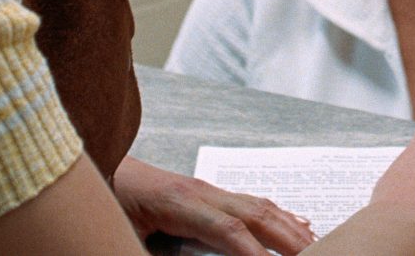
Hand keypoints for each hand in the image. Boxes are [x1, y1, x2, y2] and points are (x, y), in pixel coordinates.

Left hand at [111, 155, 315, 255]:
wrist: (97, 167)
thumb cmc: (109, 204)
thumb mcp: (125, 236)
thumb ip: (158, 251)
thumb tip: (186, 254)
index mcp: (179, 202)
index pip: (230, 231)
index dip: (257, 255)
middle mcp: (200, 190)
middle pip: (257, 214)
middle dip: (290, 241)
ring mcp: (207, 188)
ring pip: (260, 206)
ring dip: (291, 228)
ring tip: (317, 247)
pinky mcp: (207, 193)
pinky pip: (251, 203)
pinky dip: (280, 216)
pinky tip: (298, 225)